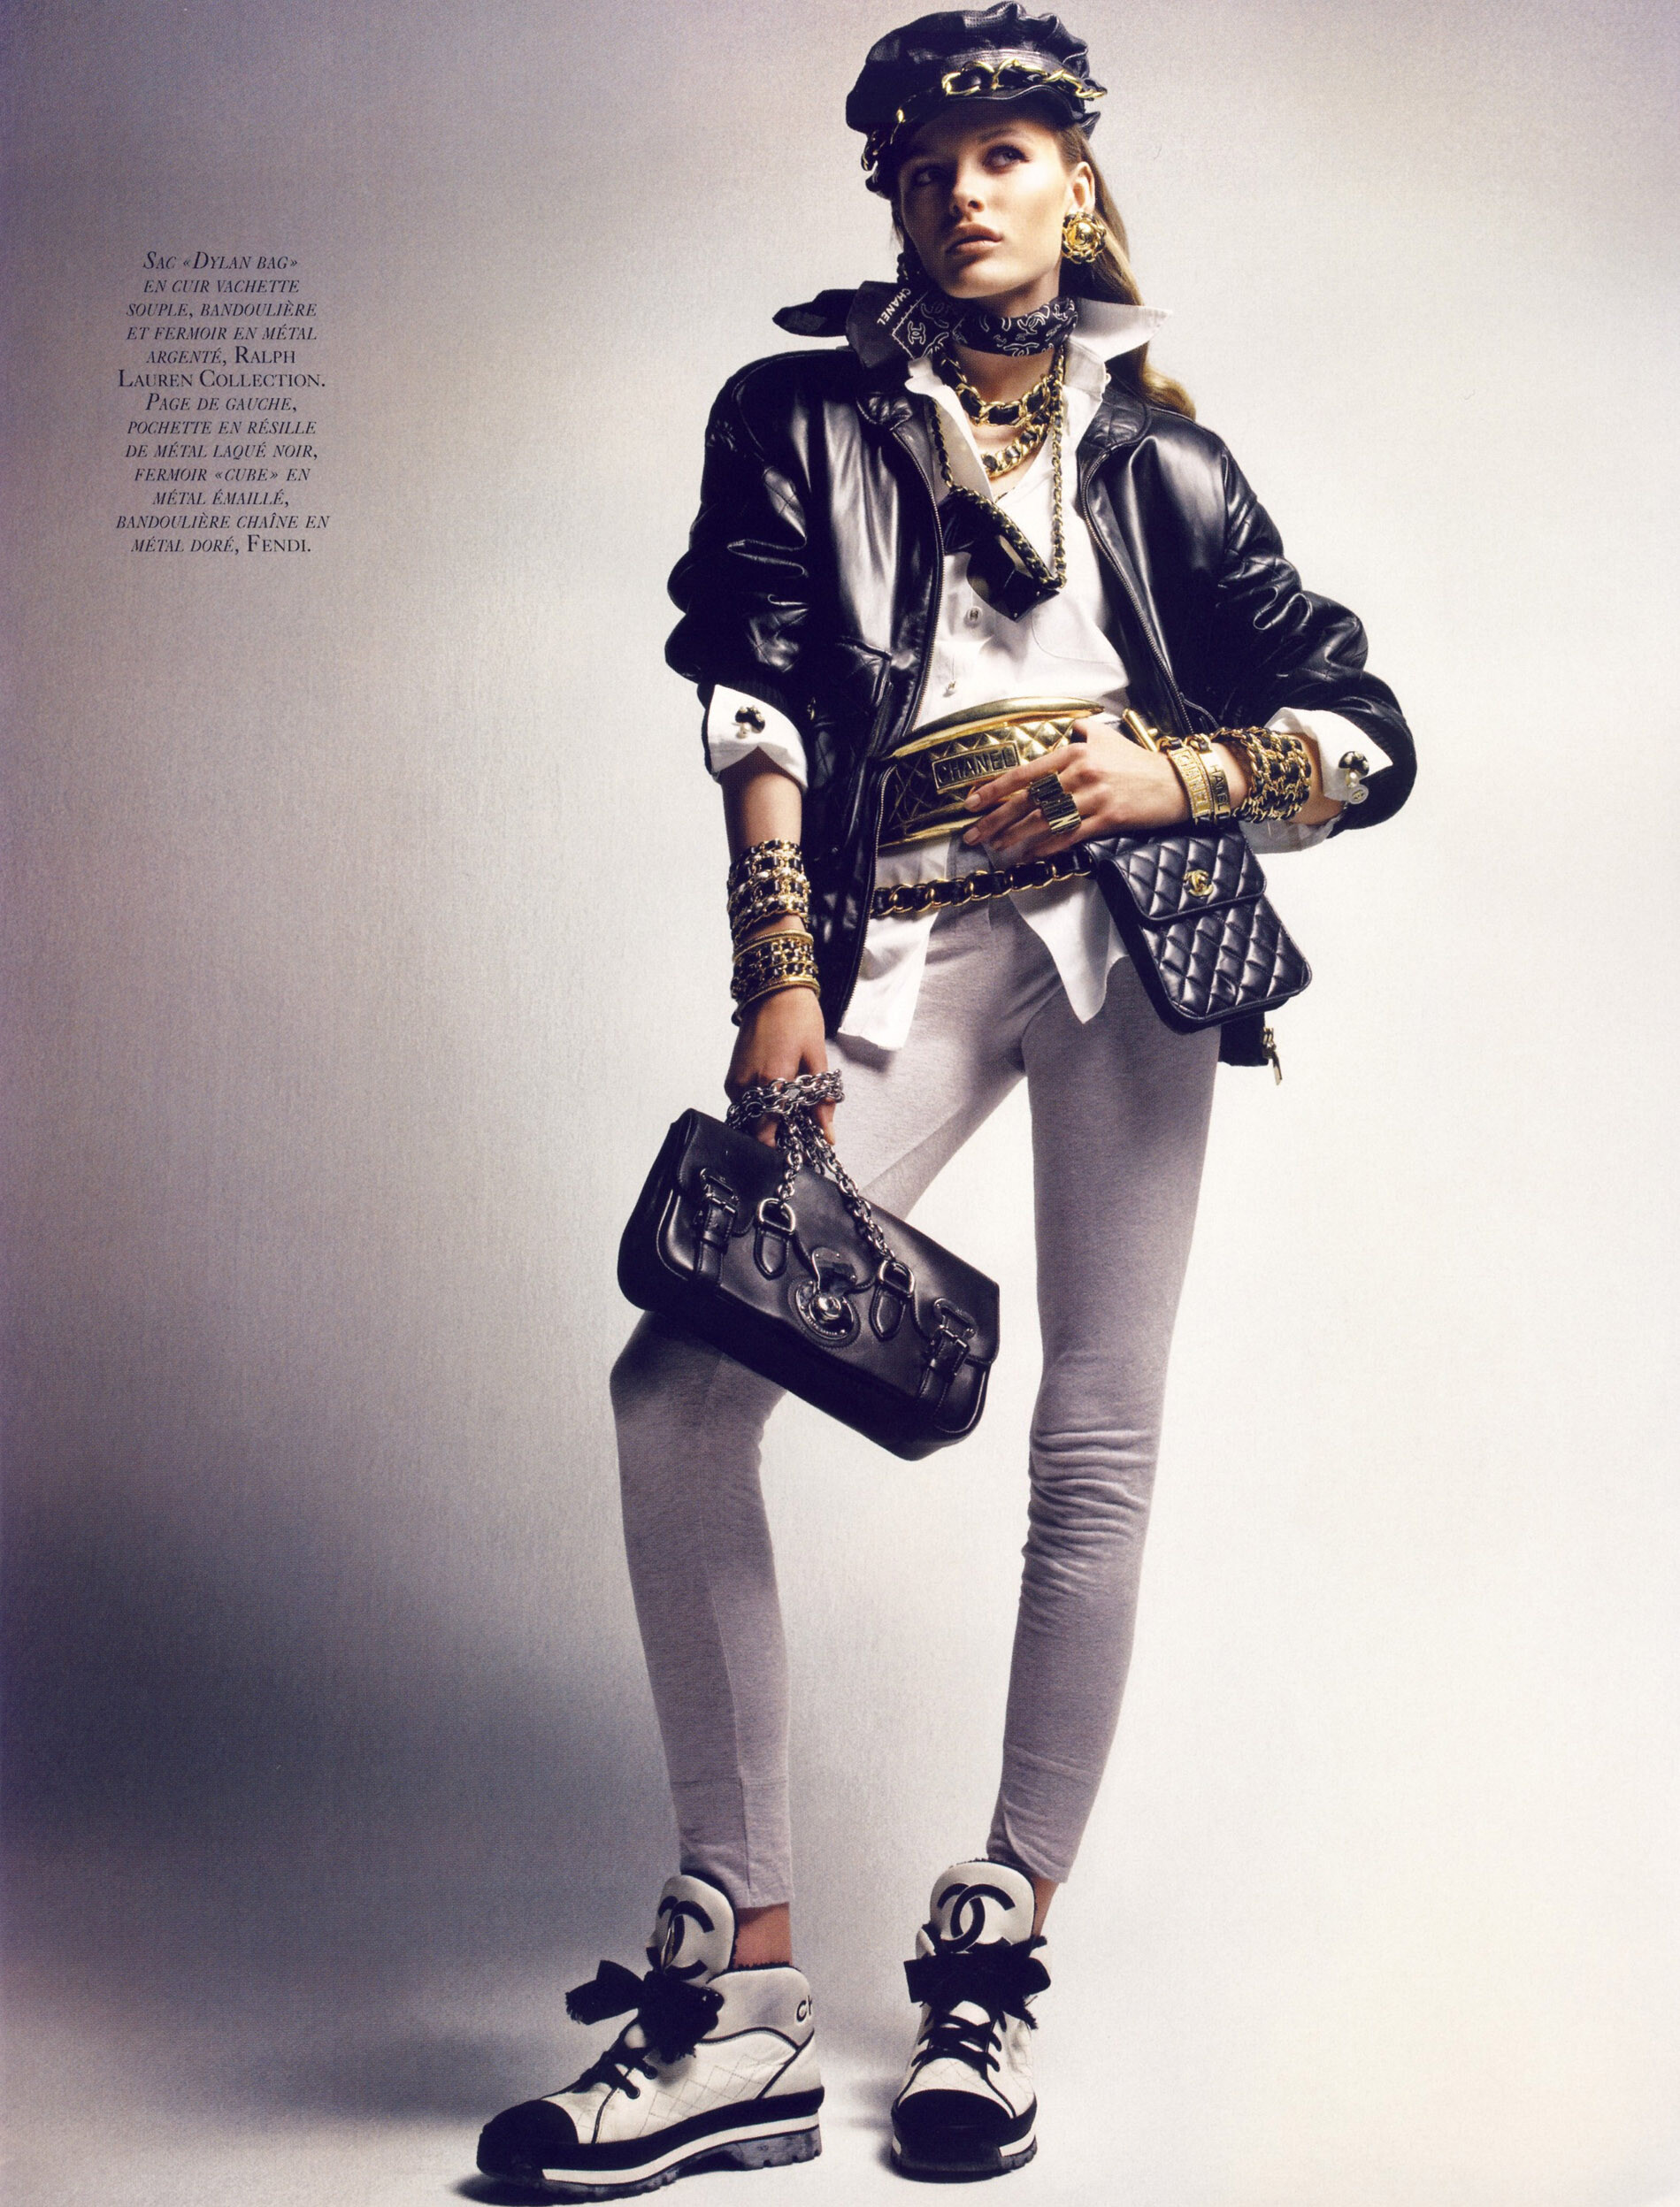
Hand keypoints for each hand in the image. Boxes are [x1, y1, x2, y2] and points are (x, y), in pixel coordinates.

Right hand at [726, 984, 832, 1145]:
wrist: (774, 990)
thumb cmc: (798, 1018)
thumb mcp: (817, 1059)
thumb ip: (821, 1101)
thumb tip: (828, 1133)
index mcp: (772, 1080)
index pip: (767, 1131)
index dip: (779, 1145)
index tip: (794, 1149)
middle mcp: (748, 1083)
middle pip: (755, 1127)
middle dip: (774, 1133)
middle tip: (795, 1129)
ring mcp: (736, 1079)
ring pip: (748, 1116)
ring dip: (766, 1119)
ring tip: (788, 1110)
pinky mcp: (732, 1074)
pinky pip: (742, 1102)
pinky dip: (758, 1105)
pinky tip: (776, 1096)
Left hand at [960, 716, 1189, 859]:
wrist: (1174, 783)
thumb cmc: (1136, 762)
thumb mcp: (1106, 737)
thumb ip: (1080, 733)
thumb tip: (1064, 730)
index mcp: (1074, 753)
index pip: (1025, 773)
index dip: (994, 790)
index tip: (972, 802)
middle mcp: (1081, 774)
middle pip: (1028, 801)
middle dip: (996, 819)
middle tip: (974, 834)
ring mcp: (1094, 798)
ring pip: (1045, 821)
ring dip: (1016, 836)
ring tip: (996, 847)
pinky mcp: (1107, 819)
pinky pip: (1069, 836)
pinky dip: (1047, 848)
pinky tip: (1030, 855)